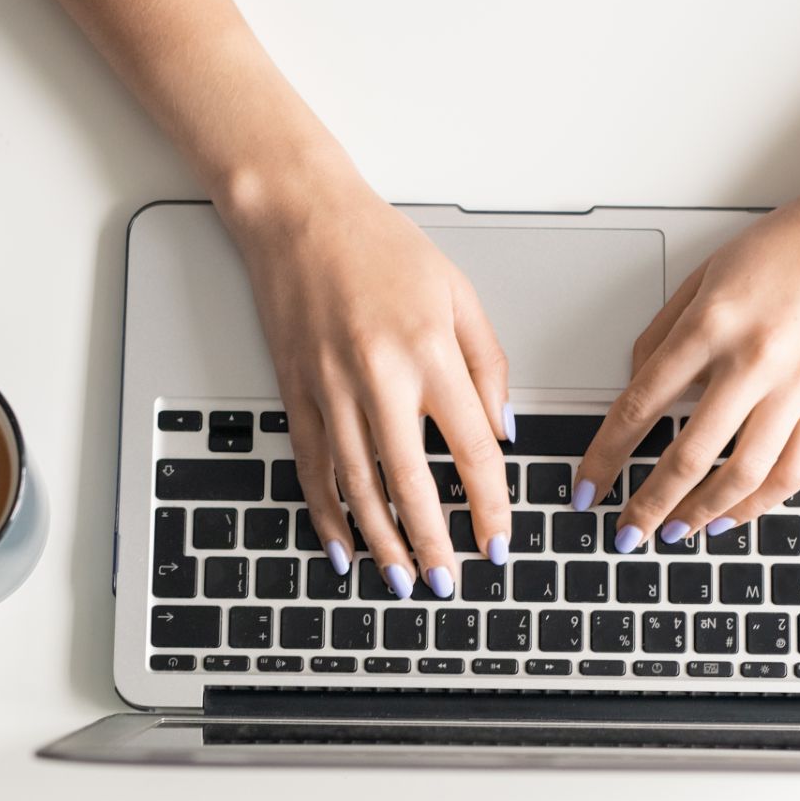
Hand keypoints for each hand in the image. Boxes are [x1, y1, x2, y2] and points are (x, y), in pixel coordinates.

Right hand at [225, 180, 512, 598]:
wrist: (300, 217)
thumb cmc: (382, 248)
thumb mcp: (460, 294)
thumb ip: (488, 366)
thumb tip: (503, 435)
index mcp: (429, 354)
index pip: (471, 450)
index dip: (489, 505)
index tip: (497, 541)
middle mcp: (378, 378)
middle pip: (412, 484)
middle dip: (433, 544)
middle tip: (449, 583)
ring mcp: (330, 391)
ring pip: (358, 487)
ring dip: (382, 542)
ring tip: (402, 581)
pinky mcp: (297, 394)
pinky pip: (313, 469)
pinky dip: (326, 514)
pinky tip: (342, 546)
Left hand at [573, 188, 799, 547]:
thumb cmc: (787, 246)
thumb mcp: (705, 275)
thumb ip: (663, 333)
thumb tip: (635, 387)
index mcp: (710, 325)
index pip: (639, 406)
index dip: (606, 456)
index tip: (588, 487)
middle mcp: (752, 361)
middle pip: (687, 455)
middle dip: (649, 505)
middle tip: (626, 532)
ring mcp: (796, 387)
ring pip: (741, 476)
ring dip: (701, 515)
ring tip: (674, 534)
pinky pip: (792, 472)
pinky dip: (757, 505)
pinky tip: (731, 517)